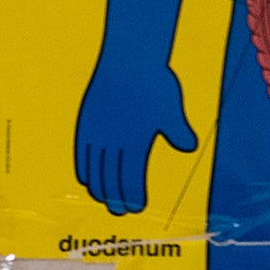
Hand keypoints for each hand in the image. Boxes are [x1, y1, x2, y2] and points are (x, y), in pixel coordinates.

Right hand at [73, 56, 196, 216]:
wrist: (128, 58)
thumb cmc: (154, 82)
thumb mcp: (171, 109)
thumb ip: (177, 131)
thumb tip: (187, 147)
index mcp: (135, 141)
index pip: (131, 177)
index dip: (133, 195)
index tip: (136, 208)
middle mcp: (113, 140)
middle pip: (111, 178)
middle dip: (115, 198)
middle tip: (119, 212)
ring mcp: (97, 132)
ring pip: (95, 168)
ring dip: (98, 187)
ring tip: (102, 200)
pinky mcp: (86, 122)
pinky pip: (81, 153)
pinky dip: (84, 169)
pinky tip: (85, 179)